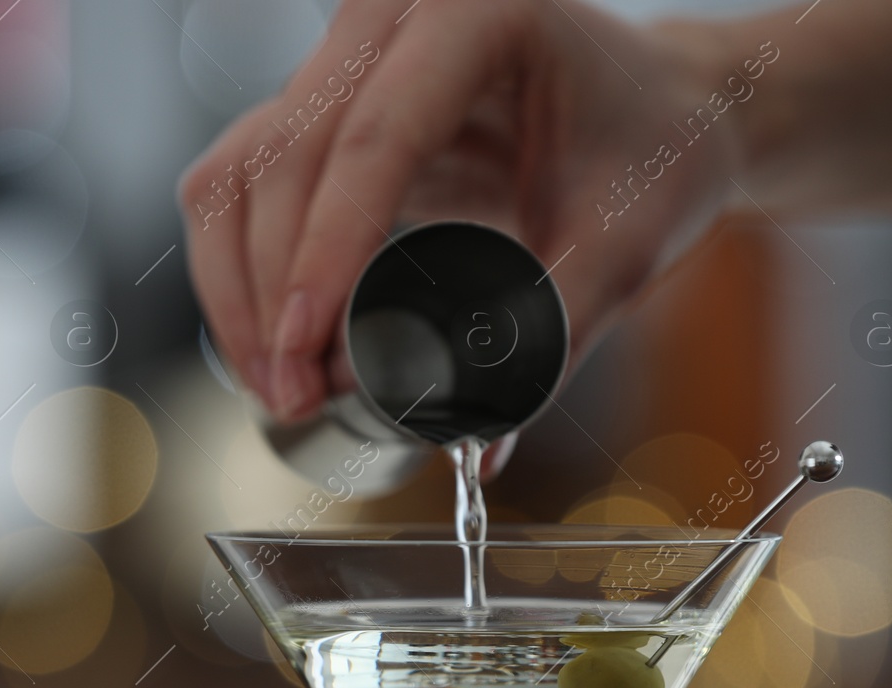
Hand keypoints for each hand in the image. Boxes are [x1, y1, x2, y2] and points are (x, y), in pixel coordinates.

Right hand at [180, 0, 743, 421]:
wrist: (652, 114)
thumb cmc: (650, 154)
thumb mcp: (625, 239)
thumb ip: (555, 332)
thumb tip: (479, 440)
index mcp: (477, 15)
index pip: (375, 137)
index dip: (326, 252)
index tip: (306, 351)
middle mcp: (391, 19)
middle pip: (285, 156)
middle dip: (273, 291)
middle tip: (294, 395)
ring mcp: (344, 60)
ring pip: (240, 172)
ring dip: (239, 288)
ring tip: (278, 385)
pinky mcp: (319, 113)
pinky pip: (241, 188)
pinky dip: (239, 273)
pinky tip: (270, 347)